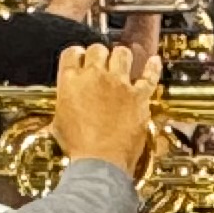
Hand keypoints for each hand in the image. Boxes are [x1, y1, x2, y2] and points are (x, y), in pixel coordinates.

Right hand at [51, 40, 157, 177]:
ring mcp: (118, 84)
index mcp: (70, 81)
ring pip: (122, 53)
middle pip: (97, 49)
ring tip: (121, 60)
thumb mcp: (59, 124)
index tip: (81, 60)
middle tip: (100, 63)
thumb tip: (64, 108)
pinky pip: (149, 76)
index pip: (72, 52)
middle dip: (99, 55)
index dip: (77, 55)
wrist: (100, 163)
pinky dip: (153, 67)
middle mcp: (94, 77)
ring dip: (121, 56)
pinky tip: (154, 61)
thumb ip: (63, 107)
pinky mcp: (138, 96)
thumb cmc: (79, 148)